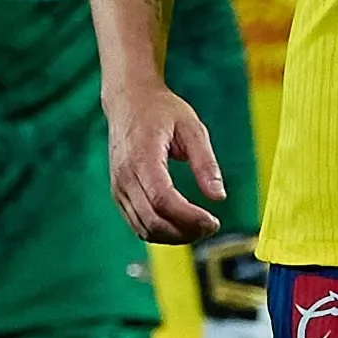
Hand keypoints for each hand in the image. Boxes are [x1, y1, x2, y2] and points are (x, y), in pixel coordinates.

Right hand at [102, 77, 223, 242]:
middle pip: (152, 220)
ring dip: (174, 236)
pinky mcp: (118, 193)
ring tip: (199, 228)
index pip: (162, 199)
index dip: (189, 217)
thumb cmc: (161, 110)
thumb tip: (219, 197)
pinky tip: (181, 225)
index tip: (213, 221)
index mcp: (142, 156)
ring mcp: (118, 186)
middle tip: (211, 227)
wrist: (128, 100)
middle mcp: (125, 176)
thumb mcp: (192, 128)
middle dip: (185, 232)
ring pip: (143, 228)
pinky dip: (160, 232)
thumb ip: (205, 163)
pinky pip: (137, 223)